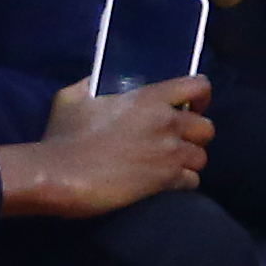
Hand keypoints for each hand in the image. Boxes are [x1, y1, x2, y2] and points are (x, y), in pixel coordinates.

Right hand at [0, 77, 212, 218]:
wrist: (58, 175)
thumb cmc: (62, 135)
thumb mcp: (72, 98)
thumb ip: (92, 85)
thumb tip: (98, 80)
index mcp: (149, 99)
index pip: (198, 87)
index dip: (201, 96)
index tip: (192, 106)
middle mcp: (167, 124)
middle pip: (207, 128)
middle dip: (194, 135)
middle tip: (175, 141)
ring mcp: (169, 154)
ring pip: (201, 157)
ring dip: (187, 161)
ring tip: (168, 166)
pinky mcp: (165, 182)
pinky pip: (191, 182)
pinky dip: (181, 183)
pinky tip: (163, 184)